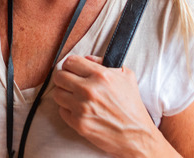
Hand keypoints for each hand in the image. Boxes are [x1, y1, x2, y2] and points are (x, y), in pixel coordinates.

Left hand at [52, 55, 169, 156]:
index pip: (70, 62)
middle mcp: (89, 90)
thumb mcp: (126, 76)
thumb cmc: (132, 105)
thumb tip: (87, 59)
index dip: (70, 65)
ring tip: (74, 96)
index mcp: (101, 76)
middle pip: (59, 77)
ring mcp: (82, 108)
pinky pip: (62, 111)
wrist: (136, 134)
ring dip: (64, 93)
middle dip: (64, 78)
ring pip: (57, 93)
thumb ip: (105, 63)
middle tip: (70, 82)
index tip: (72, 69)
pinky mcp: (78, 123)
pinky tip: (78, 109)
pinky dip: (68, 109)